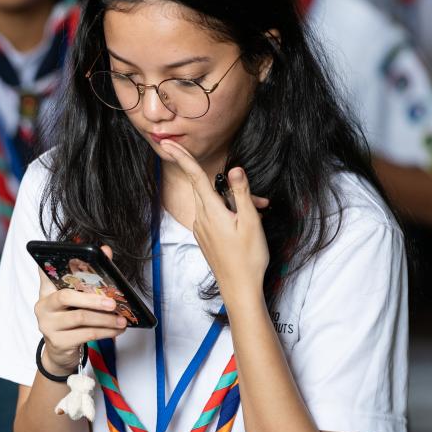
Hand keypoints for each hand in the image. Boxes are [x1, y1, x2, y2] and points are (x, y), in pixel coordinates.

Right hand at [35, 245, 127, 372]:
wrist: (59, 352)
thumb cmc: (70, 321)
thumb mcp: (76, 300)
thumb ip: (88, 277)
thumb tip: (106, 251)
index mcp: (46, 291)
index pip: (47, 272)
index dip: (58, 263)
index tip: (75, 254)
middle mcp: (43, 306)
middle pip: (66, 296)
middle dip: (93, 299)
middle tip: (112, 302)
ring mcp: (48, 325)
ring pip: (80, 318)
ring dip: (105, 319)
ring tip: (121, 319)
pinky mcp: (58, 342)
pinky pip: (86, 335)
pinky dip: (105, 332)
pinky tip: (116, 330)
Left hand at [158, 140, 268, 302]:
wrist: (239, 288)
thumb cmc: (248, 257)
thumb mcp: (250, 221)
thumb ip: (241, 193)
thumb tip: (234, 169)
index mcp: (210, 210)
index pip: (194, 176)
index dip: (183, 157)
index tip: (169, 143)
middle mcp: (201, 218)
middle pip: (209, 189)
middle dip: (232, 187)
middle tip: (259, 200)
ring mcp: (202, 228)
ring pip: (215, 203)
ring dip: (236, 202)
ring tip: (262, 212)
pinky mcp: (206, 237)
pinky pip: (215, 215)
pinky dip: (231, 213)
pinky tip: (249, 221)